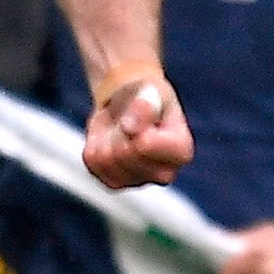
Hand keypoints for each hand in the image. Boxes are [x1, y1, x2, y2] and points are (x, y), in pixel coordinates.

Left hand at [84, 70, 191, 189]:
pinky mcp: (115, 183)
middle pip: (124, 153)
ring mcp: (138, 181)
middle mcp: (164, 174)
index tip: (141, 110)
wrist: (131, 104)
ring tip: (120, 127)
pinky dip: (96, 144)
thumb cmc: (147, 96)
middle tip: (129, 119)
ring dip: (106, 137)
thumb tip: (129, 127)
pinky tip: (110, 138)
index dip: (135, 123)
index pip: (146, 145)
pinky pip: (93, 163)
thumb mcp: (151, 90)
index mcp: (181, 151)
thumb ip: (145, 105)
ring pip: (106, 161)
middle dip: (120, 130)